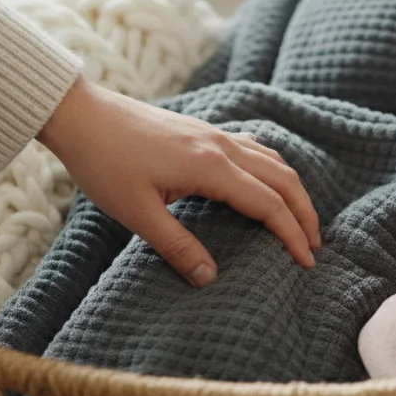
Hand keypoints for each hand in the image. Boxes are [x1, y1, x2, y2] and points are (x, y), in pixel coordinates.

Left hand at [38, 78, 320, 286]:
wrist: (81, 116)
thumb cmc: (103, 163)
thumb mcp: (137, 214)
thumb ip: (177, 247)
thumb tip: (210, 279)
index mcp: (211, 167)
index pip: (269, 205)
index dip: (292, 235)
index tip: (306, 264)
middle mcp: (220, 146)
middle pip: (282, 179)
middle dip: (304, 213)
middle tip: (314, 247)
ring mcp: (213, 134)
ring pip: (271, 160)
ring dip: (291, 190)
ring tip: (299, 220)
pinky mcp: (201, 131)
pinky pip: (252, 148)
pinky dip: (271, 170)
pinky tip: (265, 182)